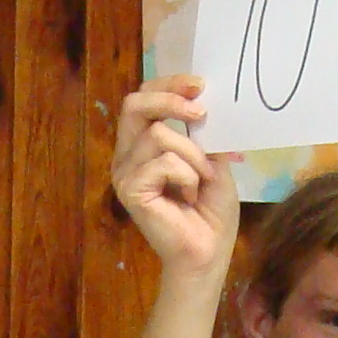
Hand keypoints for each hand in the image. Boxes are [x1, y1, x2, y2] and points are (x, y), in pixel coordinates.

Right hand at [109, 79, 239, 284]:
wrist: (208, 254)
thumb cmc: (211, 213)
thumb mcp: (213, 161)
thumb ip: (202, 133)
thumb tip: (202, 99)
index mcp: (142, 146)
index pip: (143, 100)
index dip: (168, 84)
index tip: (200, 84)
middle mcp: (127, 156)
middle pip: (134, 105)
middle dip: (170, 100)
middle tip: (200, 113)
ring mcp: (125, 173)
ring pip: (160, 135)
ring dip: (193, 156)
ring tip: (201, 182)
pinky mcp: (130, 190)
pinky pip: (164, 162)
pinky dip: (187, 175)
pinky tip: (190, 197)